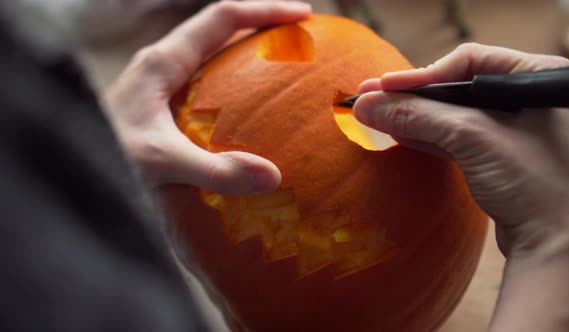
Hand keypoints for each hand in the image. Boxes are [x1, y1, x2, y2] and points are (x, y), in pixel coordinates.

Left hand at [103, 1, 310, 193]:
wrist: (72, 165)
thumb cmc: (107, 158)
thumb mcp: (160, 162)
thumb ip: (215, 170)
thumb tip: (273, 177)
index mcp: (164, 61)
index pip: (223, 17)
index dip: (265, 10)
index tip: (302, 15)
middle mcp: (164, 64)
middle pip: (221, 30)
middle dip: (262, 27)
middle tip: (300, 40)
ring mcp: (162, 84)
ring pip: (214, 56)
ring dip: (249, 55)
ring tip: (283, 69)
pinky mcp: (162, 106)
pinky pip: (207, 85)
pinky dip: (235, 87)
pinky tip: (249, 113)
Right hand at [353, 43, 568, 330]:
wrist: (557, 244)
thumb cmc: (534, 183)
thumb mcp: (471, 138)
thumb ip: (417, 115)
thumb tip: (368, 103)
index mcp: (537, 76)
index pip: (469, 62)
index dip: (423, 75)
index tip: (385, 86)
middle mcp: (529, 98)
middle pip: (458, 87)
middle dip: (414, 97)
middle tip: (372, 98)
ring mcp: (517, 128)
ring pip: (455, 114)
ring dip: (416, 117)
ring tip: (378, 116)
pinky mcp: (504, 155)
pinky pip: (460, 137)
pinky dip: (429, 136)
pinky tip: (402, 134)